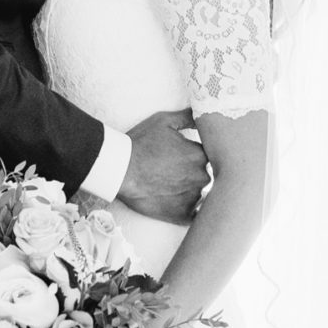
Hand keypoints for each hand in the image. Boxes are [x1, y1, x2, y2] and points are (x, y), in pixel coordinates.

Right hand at [117, 109, 208, 223]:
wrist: (119, 170)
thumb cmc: (140, 143)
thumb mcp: (164, 121)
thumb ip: (189, 117)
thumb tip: (204, 112)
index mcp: (200, 155)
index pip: (208, 156)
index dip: (195, 155)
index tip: (182, 156)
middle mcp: (201, 177)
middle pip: (204, 175)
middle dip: (192, 173)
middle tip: (172, 171)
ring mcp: (192, 197)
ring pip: (198, 194)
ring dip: (189, 190)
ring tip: (167, 186)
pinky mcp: (182, 214)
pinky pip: (194, 215)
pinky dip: (189, 211)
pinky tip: (178, 204)